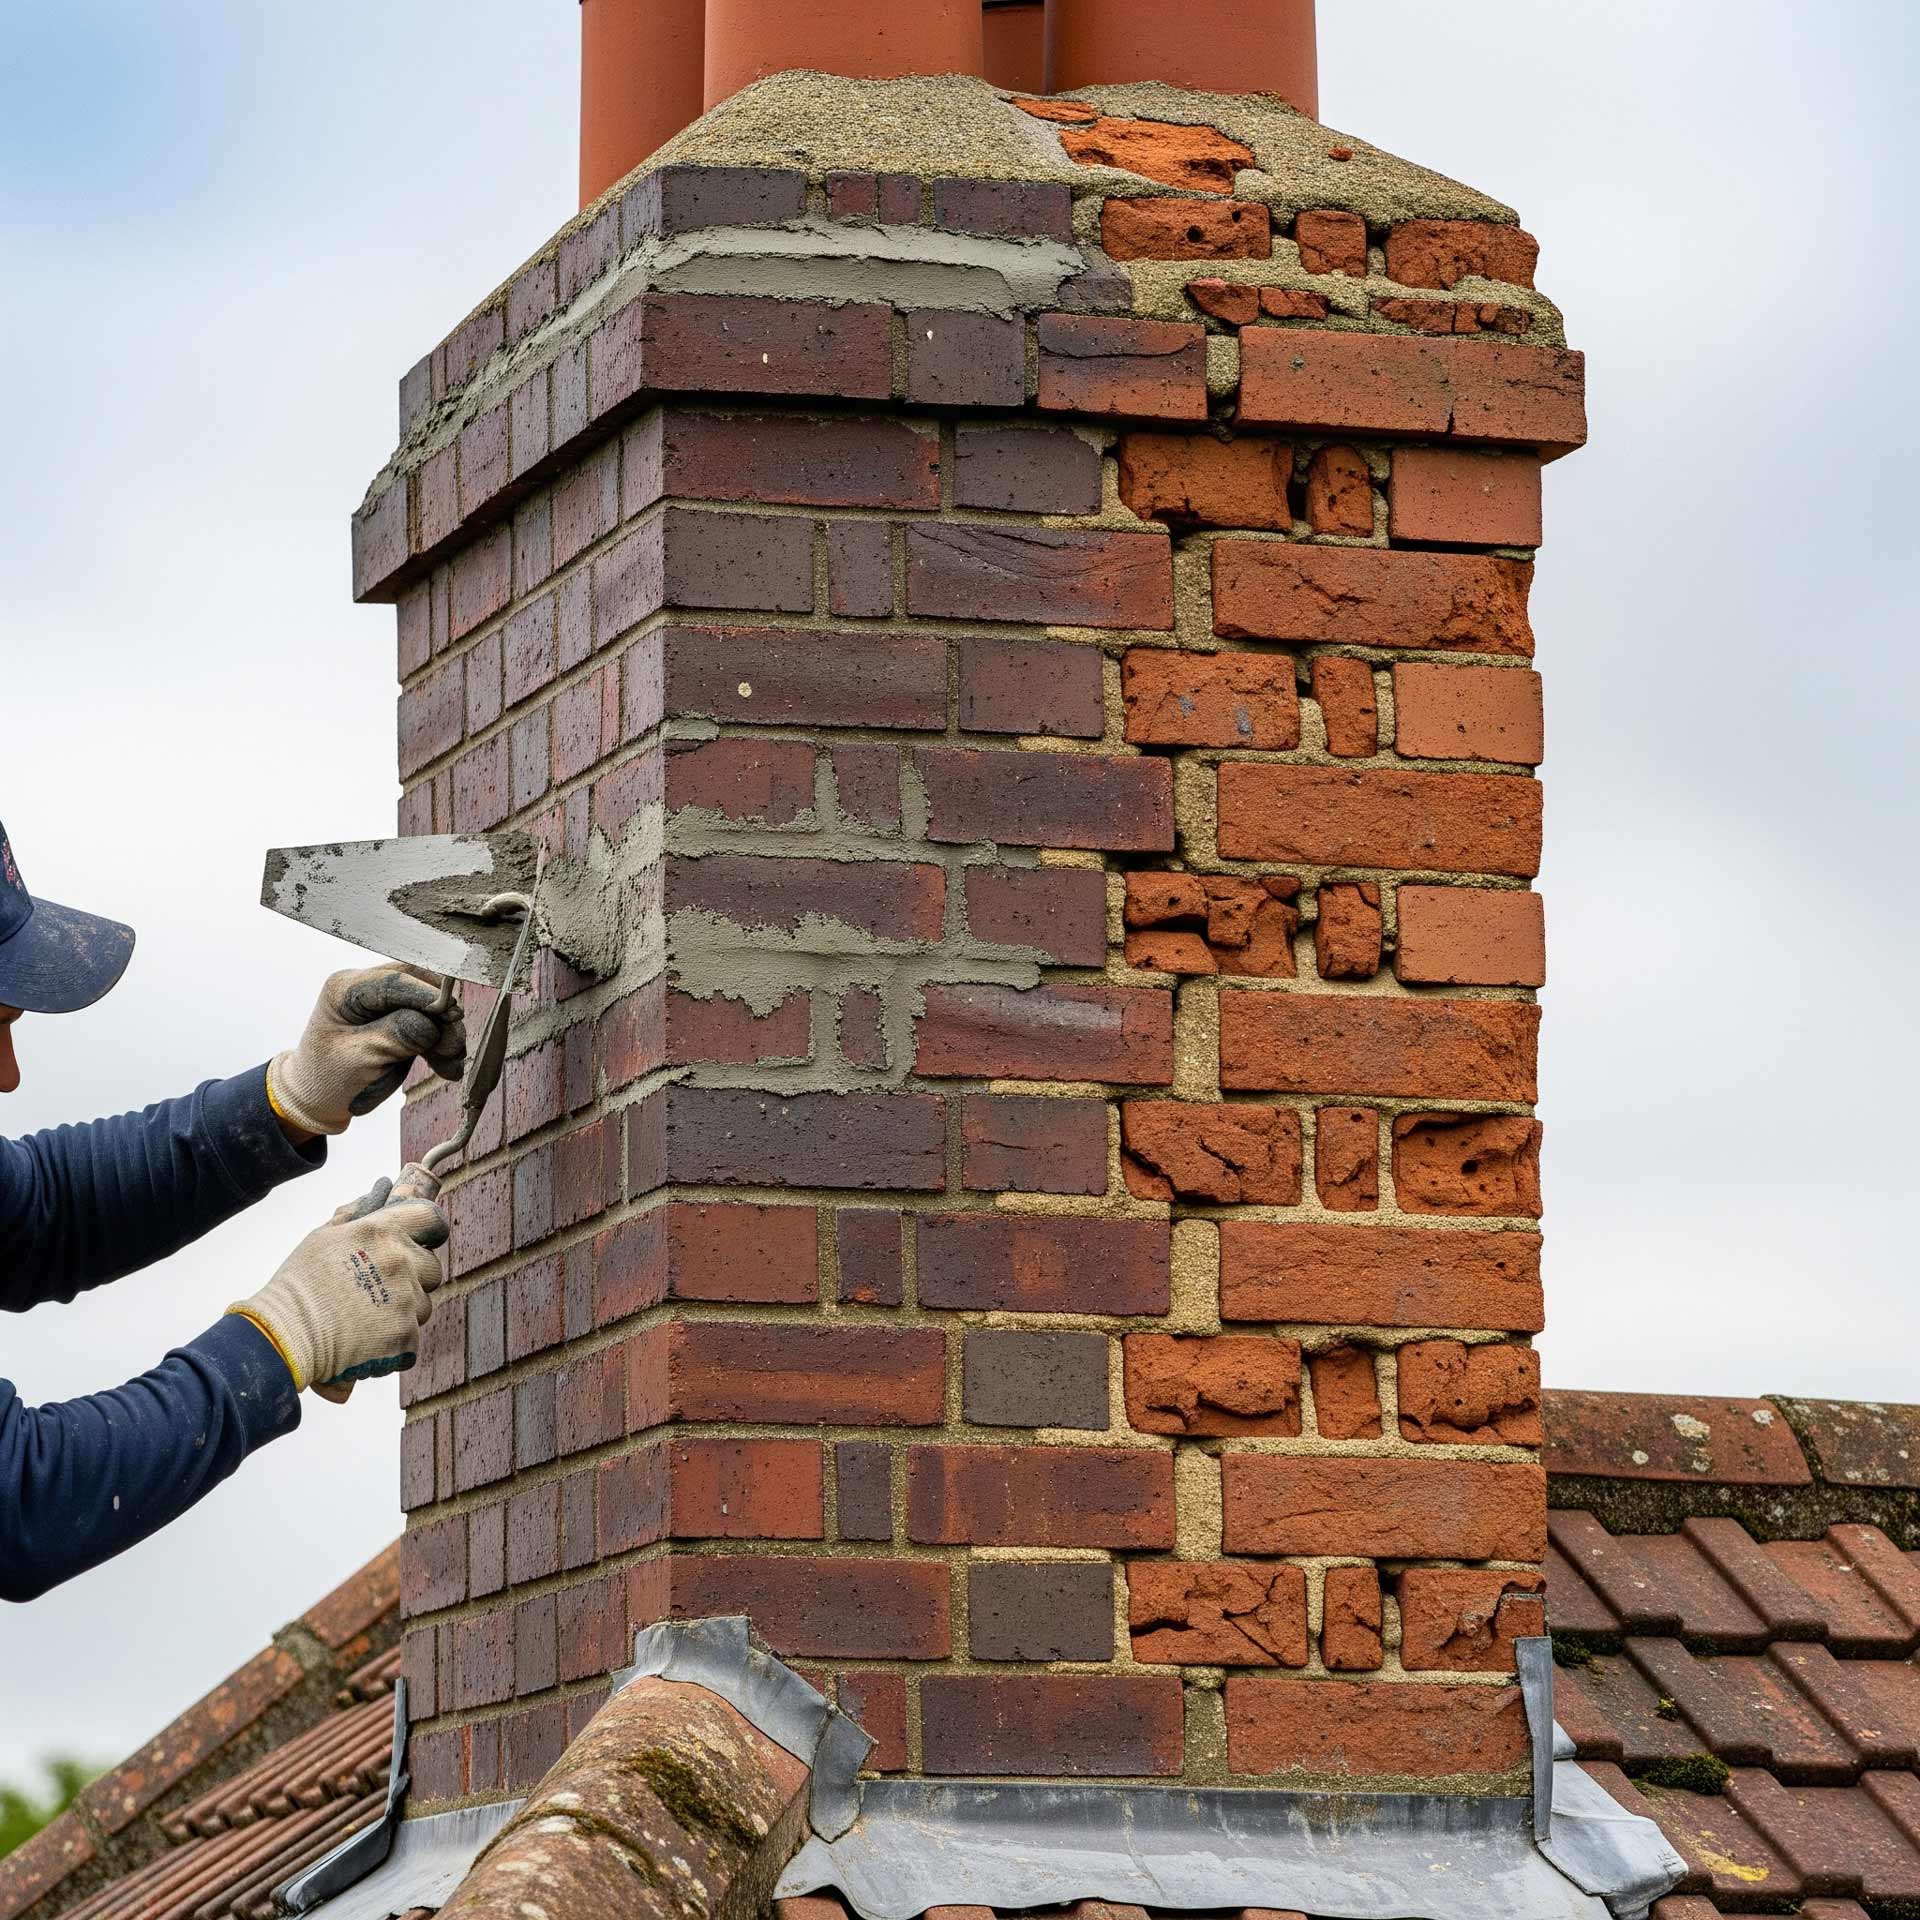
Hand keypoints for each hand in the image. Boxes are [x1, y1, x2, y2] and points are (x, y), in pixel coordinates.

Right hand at [227, 1177, 447, 1398]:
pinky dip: (394, 1340)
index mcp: (382, 1233)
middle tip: (377, 1289)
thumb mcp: (323, 1237)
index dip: (430, 1230)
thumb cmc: (299, 1285)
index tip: (422, 1241)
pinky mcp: (405, 1336)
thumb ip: (359, 1211)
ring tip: (364, 1317)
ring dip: (403, 1310)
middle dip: (413, 1277)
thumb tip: (385, 1187)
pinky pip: (413, 1335)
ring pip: (423, 1304)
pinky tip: (364, 1339)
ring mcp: (405, 1301)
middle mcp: (400, 1262)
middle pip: (431, 1267)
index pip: (431, 1218)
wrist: (284, 1339)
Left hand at [267, 967, 465, 1137]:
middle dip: (441, 1015)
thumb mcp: (361, 1058)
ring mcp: (382, 1003)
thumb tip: (433, 1022)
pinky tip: (448, 1066)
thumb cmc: (328, 1078)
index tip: (453, 1014)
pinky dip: (439, 1044)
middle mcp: (365, 987)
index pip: (394, 980)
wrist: (317, 1099)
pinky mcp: (396, 1018)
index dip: (427, 996)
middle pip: (418, 986)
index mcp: (345, 989)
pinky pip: (428, 1024)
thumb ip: (397, 1035)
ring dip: (445, 1034)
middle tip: (455, 1045)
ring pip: (428, 1006)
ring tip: (453, 1062)